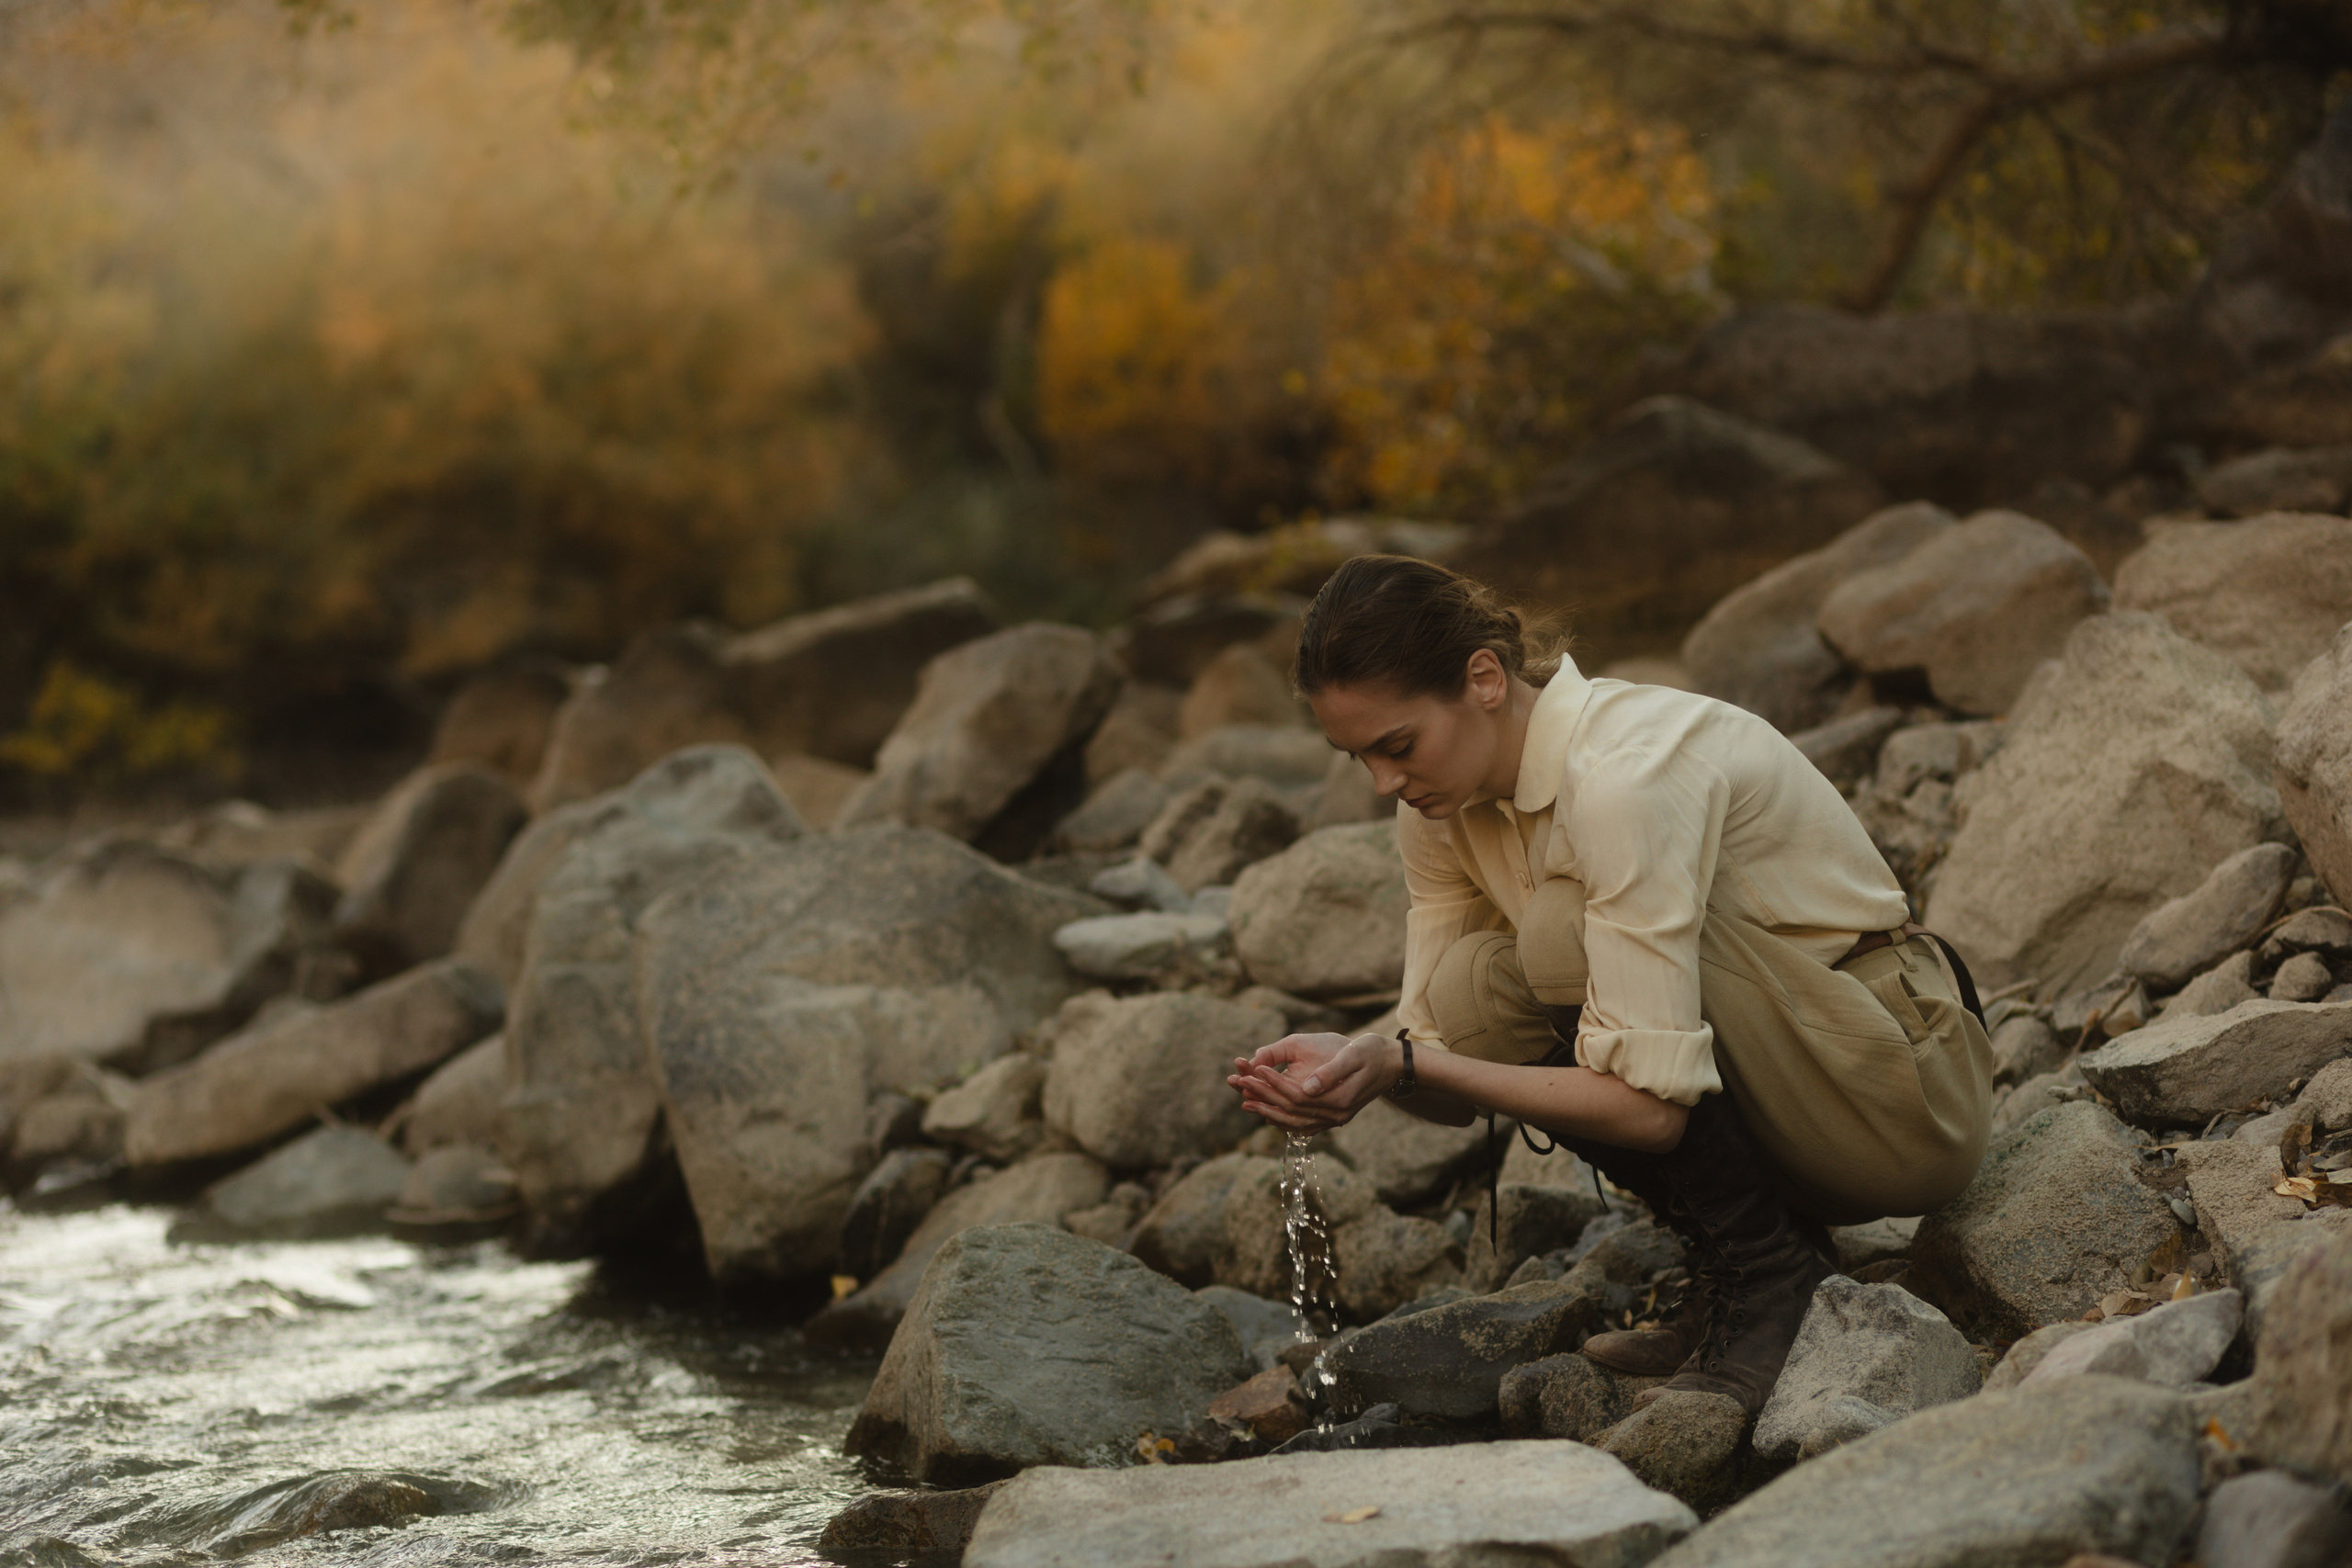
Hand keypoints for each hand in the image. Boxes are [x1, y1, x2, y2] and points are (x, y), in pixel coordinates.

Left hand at [1225, 1031, 1398, 1133]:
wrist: (1393, 1064)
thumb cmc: (1372, 1052)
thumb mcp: (1353, 1054)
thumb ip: (1331, 1072)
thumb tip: (1308, 1087)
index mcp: (1340, 1099)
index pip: (1296, 1095)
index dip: (1272, 1083)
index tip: (1251, 1069)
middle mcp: (1336, 1115)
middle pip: (1291, 1111)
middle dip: (1262, 1097)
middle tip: (1236, 1084)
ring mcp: (1336, 1119)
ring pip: (1295, 1123)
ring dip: (1268, 1112)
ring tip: (1244, 1102)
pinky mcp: (1334, 1117)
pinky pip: (1304, 1125)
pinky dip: (1284, 1120)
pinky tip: (1268, 1113)